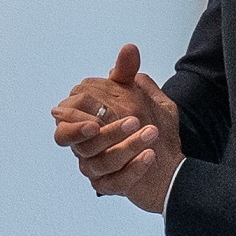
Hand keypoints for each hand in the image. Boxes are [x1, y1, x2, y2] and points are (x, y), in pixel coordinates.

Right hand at [53, 44, 181, 212]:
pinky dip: (132, 170)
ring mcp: (95, 169)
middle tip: (134, 121)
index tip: (103, 107)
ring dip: (126, 147)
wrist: (171, 161)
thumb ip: (128, 74)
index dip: (78, 115)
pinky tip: (148, 157)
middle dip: (107, 132)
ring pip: (100, 162)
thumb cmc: (149, 125)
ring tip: (151, 134)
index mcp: (85, 124)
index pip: (64, 119)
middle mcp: (84, 147)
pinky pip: (114, 183)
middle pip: (79, 143)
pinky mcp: (109, 187)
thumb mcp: (142, 95)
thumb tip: (128, 49)